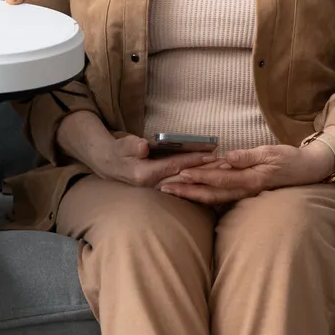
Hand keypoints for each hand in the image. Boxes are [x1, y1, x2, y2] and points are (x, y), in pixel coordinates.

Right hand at [54, 112, 216, 186]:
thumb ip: (131, 145)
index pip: (175, 166)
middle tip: (228, 165)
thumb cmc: (116, 151)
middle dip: (207, 172)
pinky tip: (213, 180)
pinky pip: (183, 186)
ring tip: (225, 171)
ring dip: (206, 178)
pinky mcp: (162, 189)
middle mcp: (152, 186)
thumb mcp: (120, 144)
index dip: (194, 159)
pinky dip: (198, 182)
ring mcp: (157, 190)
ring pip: (186, 184)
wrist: (106, 164)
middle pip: (185, 178)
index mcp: (144, 175)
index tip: (213, 154)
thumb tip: (143, 146)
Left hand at [158, 143, 334, 205]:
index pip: (220, 178)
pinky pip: (221, 196)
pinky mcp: (244, 193)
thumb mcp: (270, 152)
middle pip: (211, 193)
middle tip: (164, 189)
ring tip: (171, 192)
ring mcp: (244, 194)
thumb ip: (248, 156)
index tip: (181, 173)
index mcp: (251, 179)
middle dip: (187, 192)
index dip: (199, 176)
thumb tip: (227, 157)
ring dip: (191, 196)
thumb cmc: (290, 159)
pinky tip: (189, 194)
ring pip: (214, 198)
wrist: (307, 171)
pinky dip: (204, 195)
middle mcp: (245, 190)